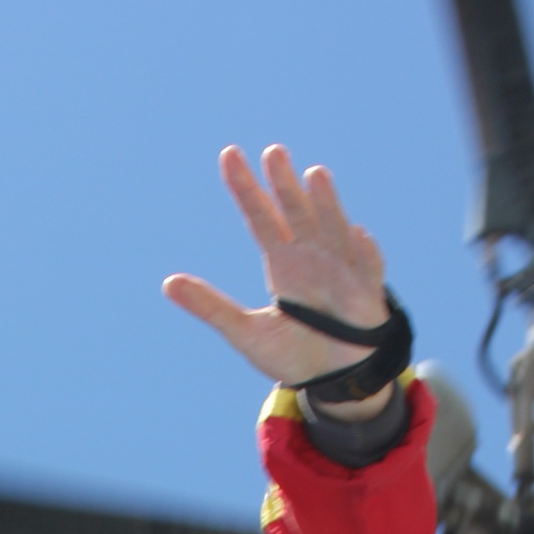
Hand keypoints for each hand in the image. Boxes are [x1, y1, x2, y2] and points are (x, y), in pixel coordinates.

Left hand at [165, 144, 394, 417]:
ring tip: (314, 174)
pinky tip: (355, 234)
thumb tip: (167, 283)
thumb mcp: (246, 331)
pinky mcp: (366, 294)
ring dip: (325, 204)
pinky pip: (366, 269)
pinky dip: (363, 252)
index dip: (245, 188)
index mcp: (282, 261)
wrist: (334, 381)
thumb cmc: (294, 352)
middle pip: (295, 212)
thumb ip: (211, 307)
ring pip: (331, 229)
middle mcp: (311, 255)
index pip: (259, 217)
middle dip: (284, 185)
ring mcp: (341, 270)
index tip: (229, 154)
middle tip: (272, 152)